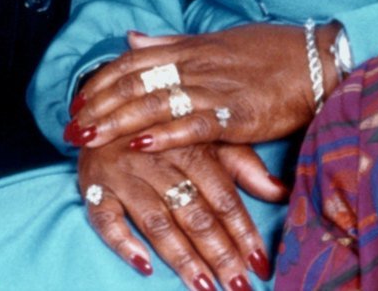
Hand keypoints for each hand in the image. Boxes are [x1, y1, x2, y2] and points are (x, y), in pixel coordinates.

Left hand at [66, 24, 332, 153]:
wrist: (320, 60)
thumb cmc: (272, 52)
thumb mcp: (218, 40)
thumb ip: (172, 42)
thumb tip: (131, 36)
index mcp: (193, 47)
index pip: (135, 60)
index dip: (103, 80)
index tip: (78, 99)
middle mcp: (199, 65)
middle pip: (138, 82)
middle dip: (100, 105)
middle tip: (70, 125)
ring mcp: (217, 89)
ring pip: (158, 103)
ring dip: (119, 121)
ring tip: (90, 136)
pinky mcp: (238, 115)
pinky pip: (195, 125)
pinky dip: (166, 134)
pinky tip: (141, 144)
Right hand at [77, 137, 283, 288]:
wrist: (107, 104)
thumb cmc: (167, 127)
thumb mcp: (208, 137)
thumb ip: (244, 165)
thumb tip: (282, 192)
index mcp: (192, 146)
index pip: (223, 198)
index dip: (243, 232)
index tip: (260, 264)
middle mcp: (160, 160)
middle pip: (194, 214)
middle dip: (219, 254)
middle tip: (238, 286)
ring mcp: (126, 174)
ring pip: (158, 221)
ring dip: (181, 257)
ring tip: (203, 287)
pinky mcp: (94, 186)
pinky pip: (106, 219)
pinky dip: (123, 242)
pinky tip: (143, 265)